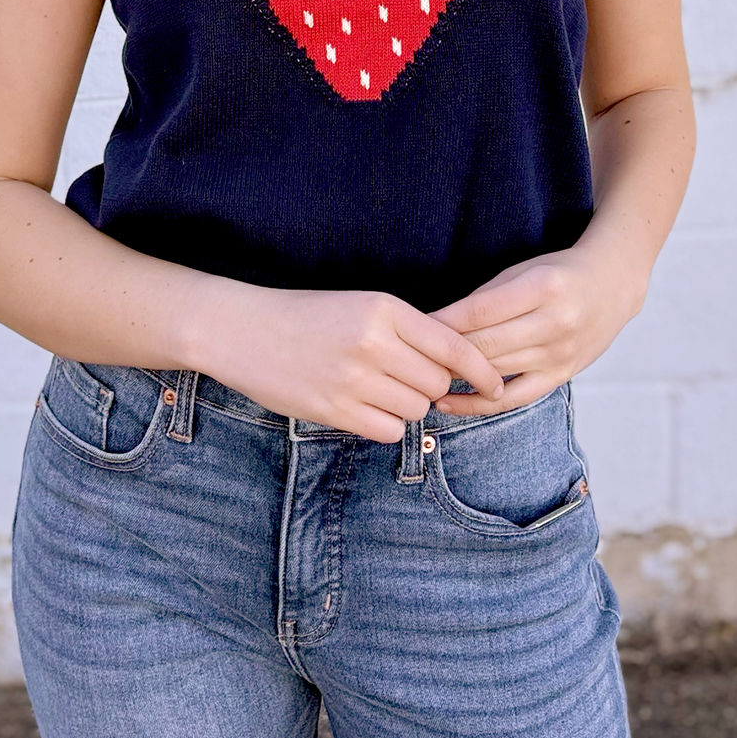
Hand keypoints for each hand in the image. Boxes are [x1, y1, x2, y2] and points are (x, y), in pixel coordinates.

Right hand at [212, 285, 505, 443]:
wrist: (242, 329)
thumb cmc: (306, 316)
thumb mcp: (361, 306)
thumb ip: (406, 331)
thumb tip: (455, 365)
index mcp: (385, 309)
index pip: (454, 347)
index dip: (482, 371)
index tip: (495, 385)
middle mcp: (373, 343)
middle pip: (437, 384)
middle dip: (430, 388)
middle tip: (403, 380)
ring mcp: (353, 379)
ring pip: (415, 410)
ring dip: (405, 406)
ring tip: (376, 390)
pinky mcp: (333, 410)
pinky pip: (387, 431)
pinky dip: (383, 425)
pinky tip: (362, 408)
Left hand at [430, 247, 643, 412]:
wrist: (613, 285)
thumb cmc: (559, 272)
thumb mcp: (524, 271)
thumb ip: (485, 299)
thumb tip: (437, 324)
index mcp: (542, 288)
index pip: (479, 312)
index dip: (441, 323)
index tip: (412, 328)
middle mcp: (554, 323)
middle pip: (484, 346)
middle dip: (442, 353)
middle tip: (407, 358)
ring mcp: (560, 354)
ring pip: (494, 372)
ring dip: (454, 377)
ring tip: (418, 378)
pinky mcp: (561, 375)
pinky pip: (513, 398)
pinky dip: (478, 404)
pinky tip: (448, 404)